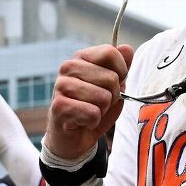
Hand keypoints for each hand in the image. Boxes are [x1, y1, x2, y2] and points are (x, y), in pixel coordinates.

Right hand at [45, 44, 134, 160]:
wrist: (73, 137)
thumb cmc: (94, 108)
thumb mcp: (113, 87)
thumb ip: (121, 68)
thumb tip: (126, 48)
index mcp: (82, 58)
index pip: (110, 52)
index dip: (121, 72)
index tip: (112, 85)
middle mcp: (68, 67)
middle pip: (111, 78)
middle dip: (112, 96)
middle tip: (98, 104)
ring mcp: (61, 86)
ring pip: (103, 97)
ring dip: (102, 111)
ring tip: (90, 112)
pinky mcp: (58, 106)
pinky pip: (92, 113)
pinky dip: (93, 122)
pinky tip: (82, 122)